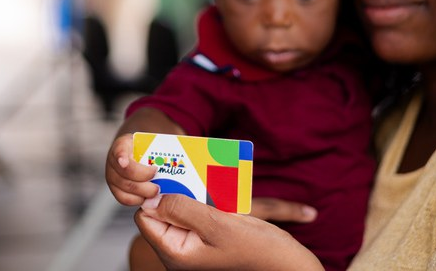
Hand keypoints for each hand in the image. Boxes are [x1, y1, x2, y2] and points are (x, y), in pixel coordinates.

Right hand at [105, 133, 158, 204]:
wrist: (137, 153)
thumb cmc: (148, 148)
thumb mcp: (152, 141)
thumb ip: (161, 148)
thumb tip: (180, 157)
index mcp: (123, 145)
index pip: (119, 149)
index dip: (121, 156)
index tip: (125, 162)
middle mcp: (114, 160)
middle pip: (125, 173)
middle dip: (142, 181)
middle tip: (157, 185)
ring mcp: (113, 176)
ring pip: (124, 188)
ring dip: (142, 192)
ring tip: (156, 192)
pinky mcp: (116, 189)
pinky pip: (124, 199)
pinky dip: (137, 200)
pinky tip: (148, 197)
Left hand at [136, 194, 323, 270]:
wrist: (289, 265)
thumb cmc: (258, 250)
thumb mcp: (218, 225)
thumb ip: (183, 209)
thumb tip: (152, 198)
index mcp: (176, 253)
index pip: (146, 217)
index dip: (156, 195)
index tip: (172, 176)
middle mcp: (181, 252)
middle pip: (164, 211)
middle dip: (177, 191)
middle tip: (192, 174)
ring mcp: (195, 246)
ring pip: (183, 209)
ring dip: (195, 193)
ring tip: (211, 184)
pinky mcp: (210, 239)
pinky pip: (200, 214)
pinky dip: (209, 200)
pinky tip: (222, 194)